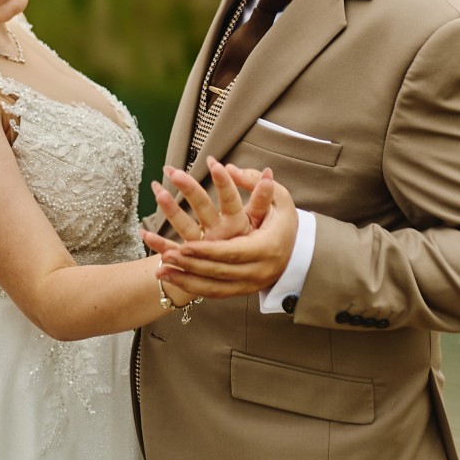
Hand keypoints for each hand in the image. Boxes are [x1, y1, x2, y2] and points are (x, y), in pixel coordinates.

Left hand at [144, 163, 297, 297]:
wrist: (299, 254)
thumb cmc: (285, 220)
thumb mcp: (280, 198)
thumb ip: (254, 182)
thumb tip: (229, 167)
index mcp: (267, 246)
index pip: (233, 252)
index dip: (208, 251)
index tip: (185, 245)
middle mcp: (258, 269)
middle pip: (220, 271)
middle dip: (191, 264)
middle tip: (166, 255)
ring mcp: (249, 284)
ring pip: (213, 286)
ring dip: (185, 278)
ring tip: (160, 268)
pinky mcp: (240, 291)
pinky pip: (212, 292)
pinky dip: (189, 286)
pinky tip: (169, 277)